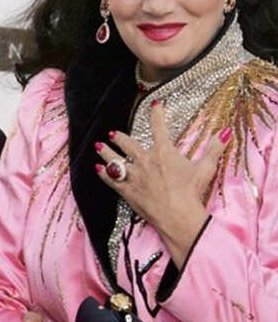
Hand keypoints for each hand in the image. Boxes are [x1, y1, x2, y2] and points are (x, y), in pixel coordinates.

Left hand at [95, 101, 230, 266]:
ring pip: (114, 160)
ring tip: (98, 146)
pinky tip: (97, 169)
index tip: (154, 105)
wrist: (178, 215)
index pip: (159, 128)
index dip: (157, 115)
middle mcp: (144, 160)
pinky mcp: (127, 191)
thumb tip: (224, 133)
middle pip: (128, 144)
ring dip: (106, 152)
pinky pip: (111, 180)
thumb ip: (214, 149)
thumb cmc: (191, 192)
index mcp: (163, 152)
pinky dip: (103, 174)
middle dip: (119, 137)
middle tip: (112, 133)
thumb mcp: (205, 168)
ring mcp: (133, 175)